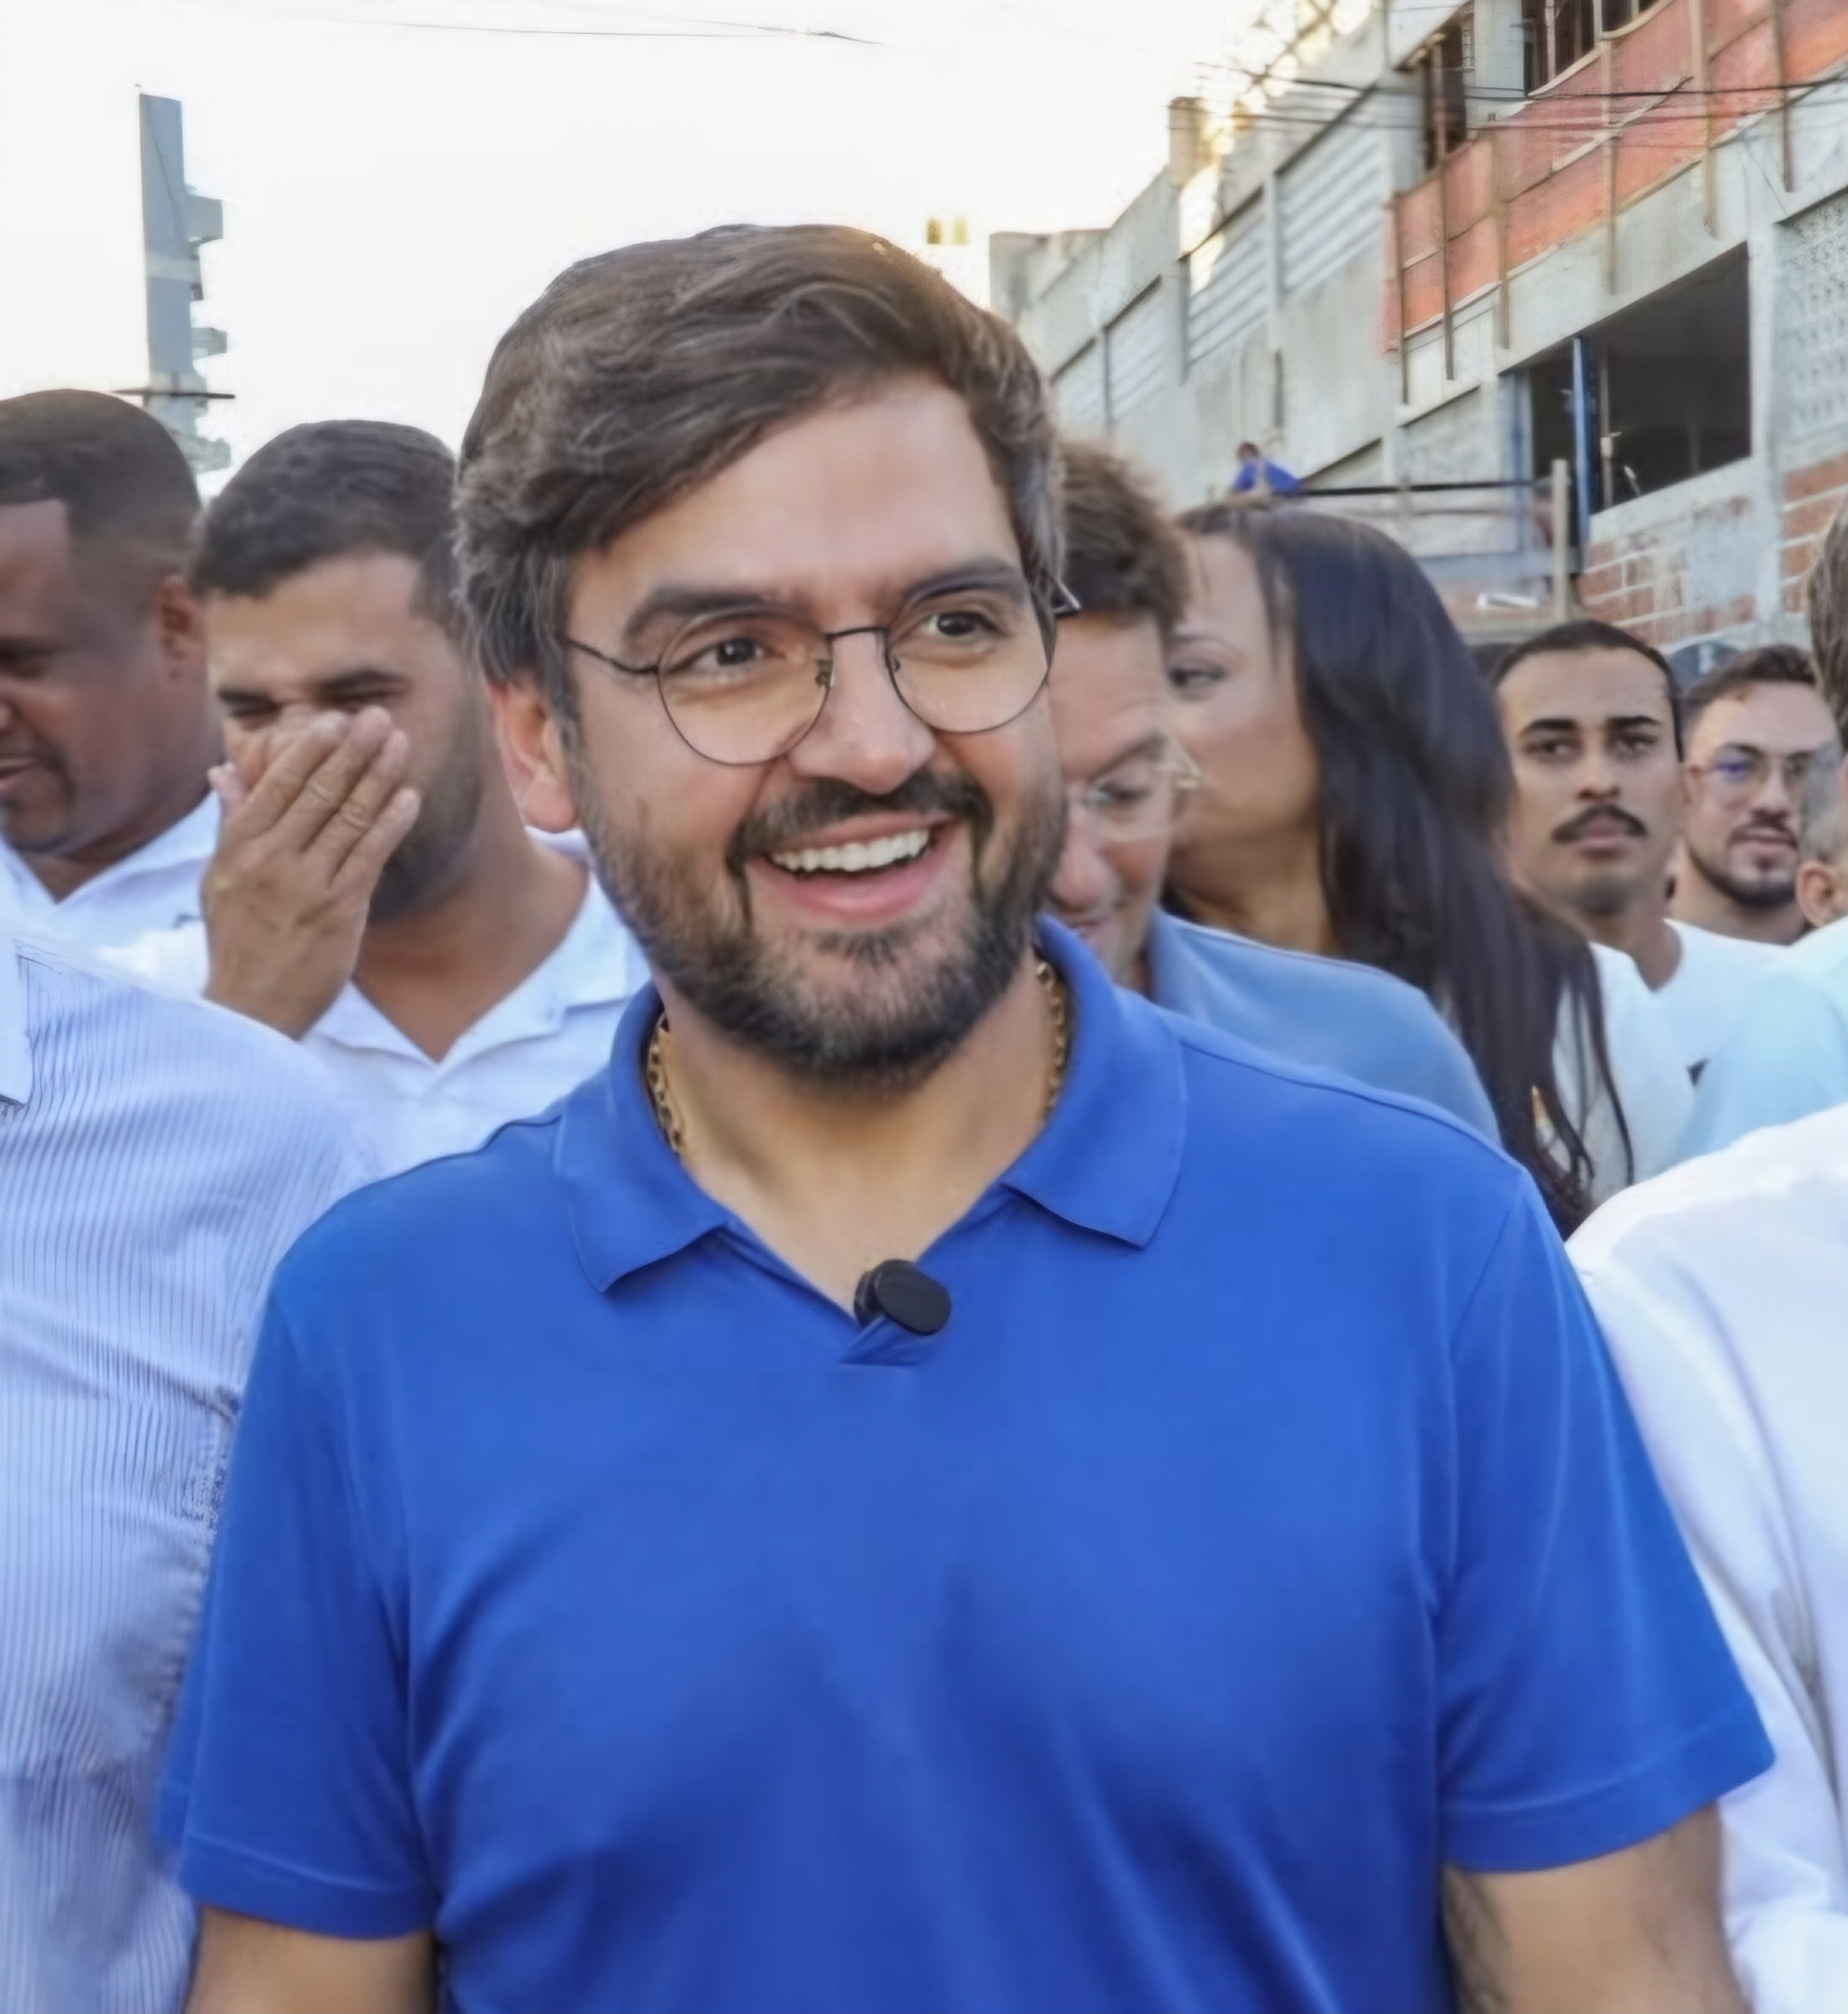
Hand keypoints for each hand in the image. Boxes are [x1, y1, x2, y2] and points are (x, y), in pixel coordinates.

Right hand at [202, 709, 419, 1038]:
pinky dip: (391, 824)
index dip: (308, 749)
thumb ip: (230, 824)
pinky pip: (370, 857)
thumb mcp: (218, 880)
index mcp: (238, 848)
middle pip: (318, 793)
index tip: (334, 720)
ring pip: (348, 818)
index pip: (276, 785)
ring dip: (379, 776)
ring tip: (401, 744)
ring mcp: (306, 885)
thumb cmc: (236, 941)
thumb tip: (224, 772)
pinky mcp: (339, 911)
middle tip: (378, 717)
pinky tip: (410, 797)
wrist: (250, 1011)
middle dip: (352, 751)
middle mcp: (270, 860)